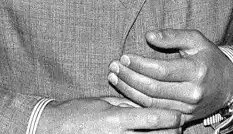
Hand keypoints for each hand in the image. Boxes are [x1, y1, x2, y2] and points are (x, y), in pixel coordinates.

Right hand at [37, 97, 182, 133]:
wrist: (52, 129)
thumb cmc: (77, 113)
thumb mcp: (104, 102)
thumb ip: (129, 104)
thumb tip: (151, 104)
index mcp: (116, 119)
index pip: (152, 117)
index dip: (171, 117)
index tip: (181, 114)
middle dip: (171, 132)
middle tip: (178, 126)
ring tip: (167, 132)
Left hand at [108, 29, 232, 124]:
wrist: (230, 86)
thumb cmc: (210, 59)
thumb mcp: (197, 40)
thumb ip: (173, 36)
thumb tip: (148, 35)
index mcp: (197, 71)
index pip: (161, 70)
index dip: (139, 64)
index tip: (125, 56)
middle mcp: (193, 93)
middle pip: (152, 88)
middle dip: (129, 77)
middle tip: (114, 67)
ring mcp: (188, 109)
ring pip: (150, 103)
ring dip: (128, 90)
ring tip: (115, 77)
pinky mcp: (184, 119)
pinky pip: (156, 113)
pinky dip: (138, 104)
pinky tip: (125, 93)